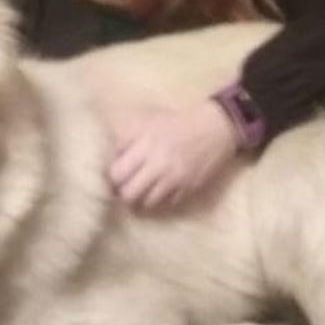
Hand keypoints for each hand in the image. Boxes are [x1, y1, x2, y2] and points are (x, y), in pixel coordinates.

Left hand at [109, 100, 238, 208]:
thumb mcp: (147, 120)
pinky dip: (161, 200)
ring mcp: (174, 180)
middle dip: (124, 192)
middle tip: (126, 186)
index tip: (117, 173)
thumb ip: (125, 136)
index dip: (113, 176)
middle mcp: (159, 166)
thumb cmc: (175, 123)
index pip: (117, 174)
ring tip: (142, 191)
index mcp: (146, 146)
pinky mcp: (188, 189)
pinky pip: (167, 204)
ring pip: (147, 203)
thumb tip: (110, 156)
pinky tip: (160, 190)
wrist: (214, 129)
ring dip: (142, 198)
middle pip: (129, 194)